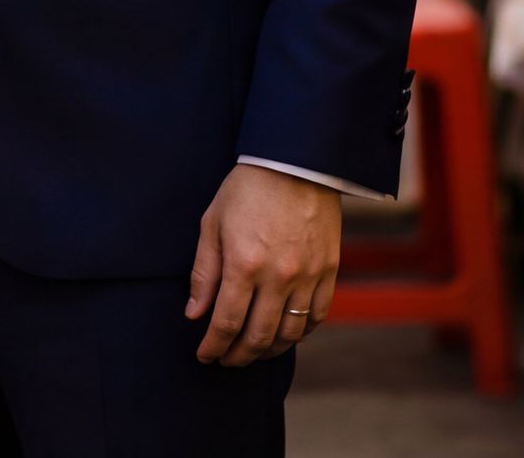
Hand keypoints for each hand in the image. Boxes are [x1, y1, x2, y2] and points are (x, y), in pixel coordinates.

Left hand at [186, 165, 340, 366]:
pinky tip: (286, 334)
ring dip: (269, 350)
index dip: (214, 346)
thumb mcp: (212, 224)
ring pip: (290, 333)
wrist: (295, 163)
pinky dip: (301, 333)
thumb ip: (203, 273)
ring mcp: (308, 277)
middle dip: (238, 356)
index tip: (204, 356)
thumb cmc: (246, 190)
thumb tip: (194, 314)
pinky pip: (317, 316)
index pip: (226, 323)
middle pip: (258, 336)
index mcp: (244, 265)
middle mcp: (278, 277)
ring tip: (252, 351)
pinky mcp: (329, 272)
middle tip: (226, 360)